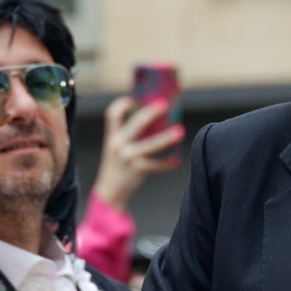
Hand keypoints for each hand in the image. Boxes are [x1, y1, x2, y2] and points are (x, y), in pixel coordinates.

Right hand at [90, 96, 184, 210]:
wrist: (110, 192)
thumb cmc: (118, 167)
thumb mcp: (116, 148)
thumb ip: (128, 135)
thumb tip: (152, 119)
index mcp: (112, 136)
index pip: (112, 114)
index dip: (123, 104)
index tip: (135, 98)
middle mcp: (117, 144)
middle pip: (135, 124)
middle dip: (150, 113)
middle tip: (164, 104)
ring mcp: (126, 157)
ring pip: (149, 145)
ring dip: (166, 138)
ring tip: (180, 131)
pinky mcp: (136, 170)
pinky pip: (155, 165)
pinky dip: (167, 163)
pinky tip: (176, 161)